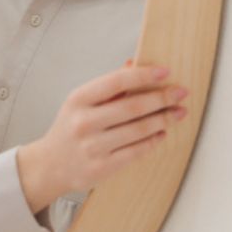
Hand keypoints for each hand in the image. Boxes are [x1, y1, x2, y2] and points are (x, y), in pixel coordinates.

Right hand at [15, 62, 188, 213]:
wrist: (50, 165)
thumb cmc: (70, 128)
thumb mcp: (81, 101)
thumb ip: (109, 85)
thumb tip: (135, 64)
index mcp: (79, 100)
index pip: (116, 81)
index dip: (143, 75)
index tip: (165, 71)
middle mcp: (84, 122)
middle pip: (132, 107)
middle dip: (162, 98)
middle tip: (180, 93)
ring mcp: (92, 147)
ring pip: (138, 130)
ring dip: (163, 120)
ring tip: (178, 113)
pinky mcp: (101, 168)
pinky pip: (135, 152)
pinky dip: (153, 141)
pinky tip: (162, 133)